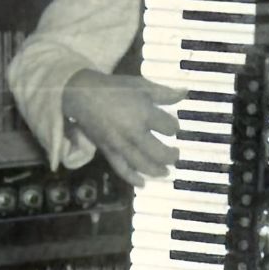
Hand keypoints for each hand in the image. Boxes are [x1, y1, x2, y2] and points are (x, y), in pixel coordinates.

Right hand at [62, 69, 186, 184]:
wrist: (83, 95)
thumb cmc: (115, 88)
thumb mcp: (141, 85)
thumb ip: (164, 93)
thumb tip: (184, 93)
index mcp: (144, 114)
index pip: (169, 127)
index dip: (173, 127)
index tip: (172, 126)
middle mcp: (134, 133)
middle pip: (159, 152)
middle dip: (171, 155)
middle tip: (176, 155)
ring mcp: (121, 145)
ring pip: (143, 165)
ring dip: (157, 170)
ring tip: (166, 171)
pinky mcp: (109, 152)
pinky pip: (122, 169)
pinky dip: (133, 179)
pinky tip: (142, 184)